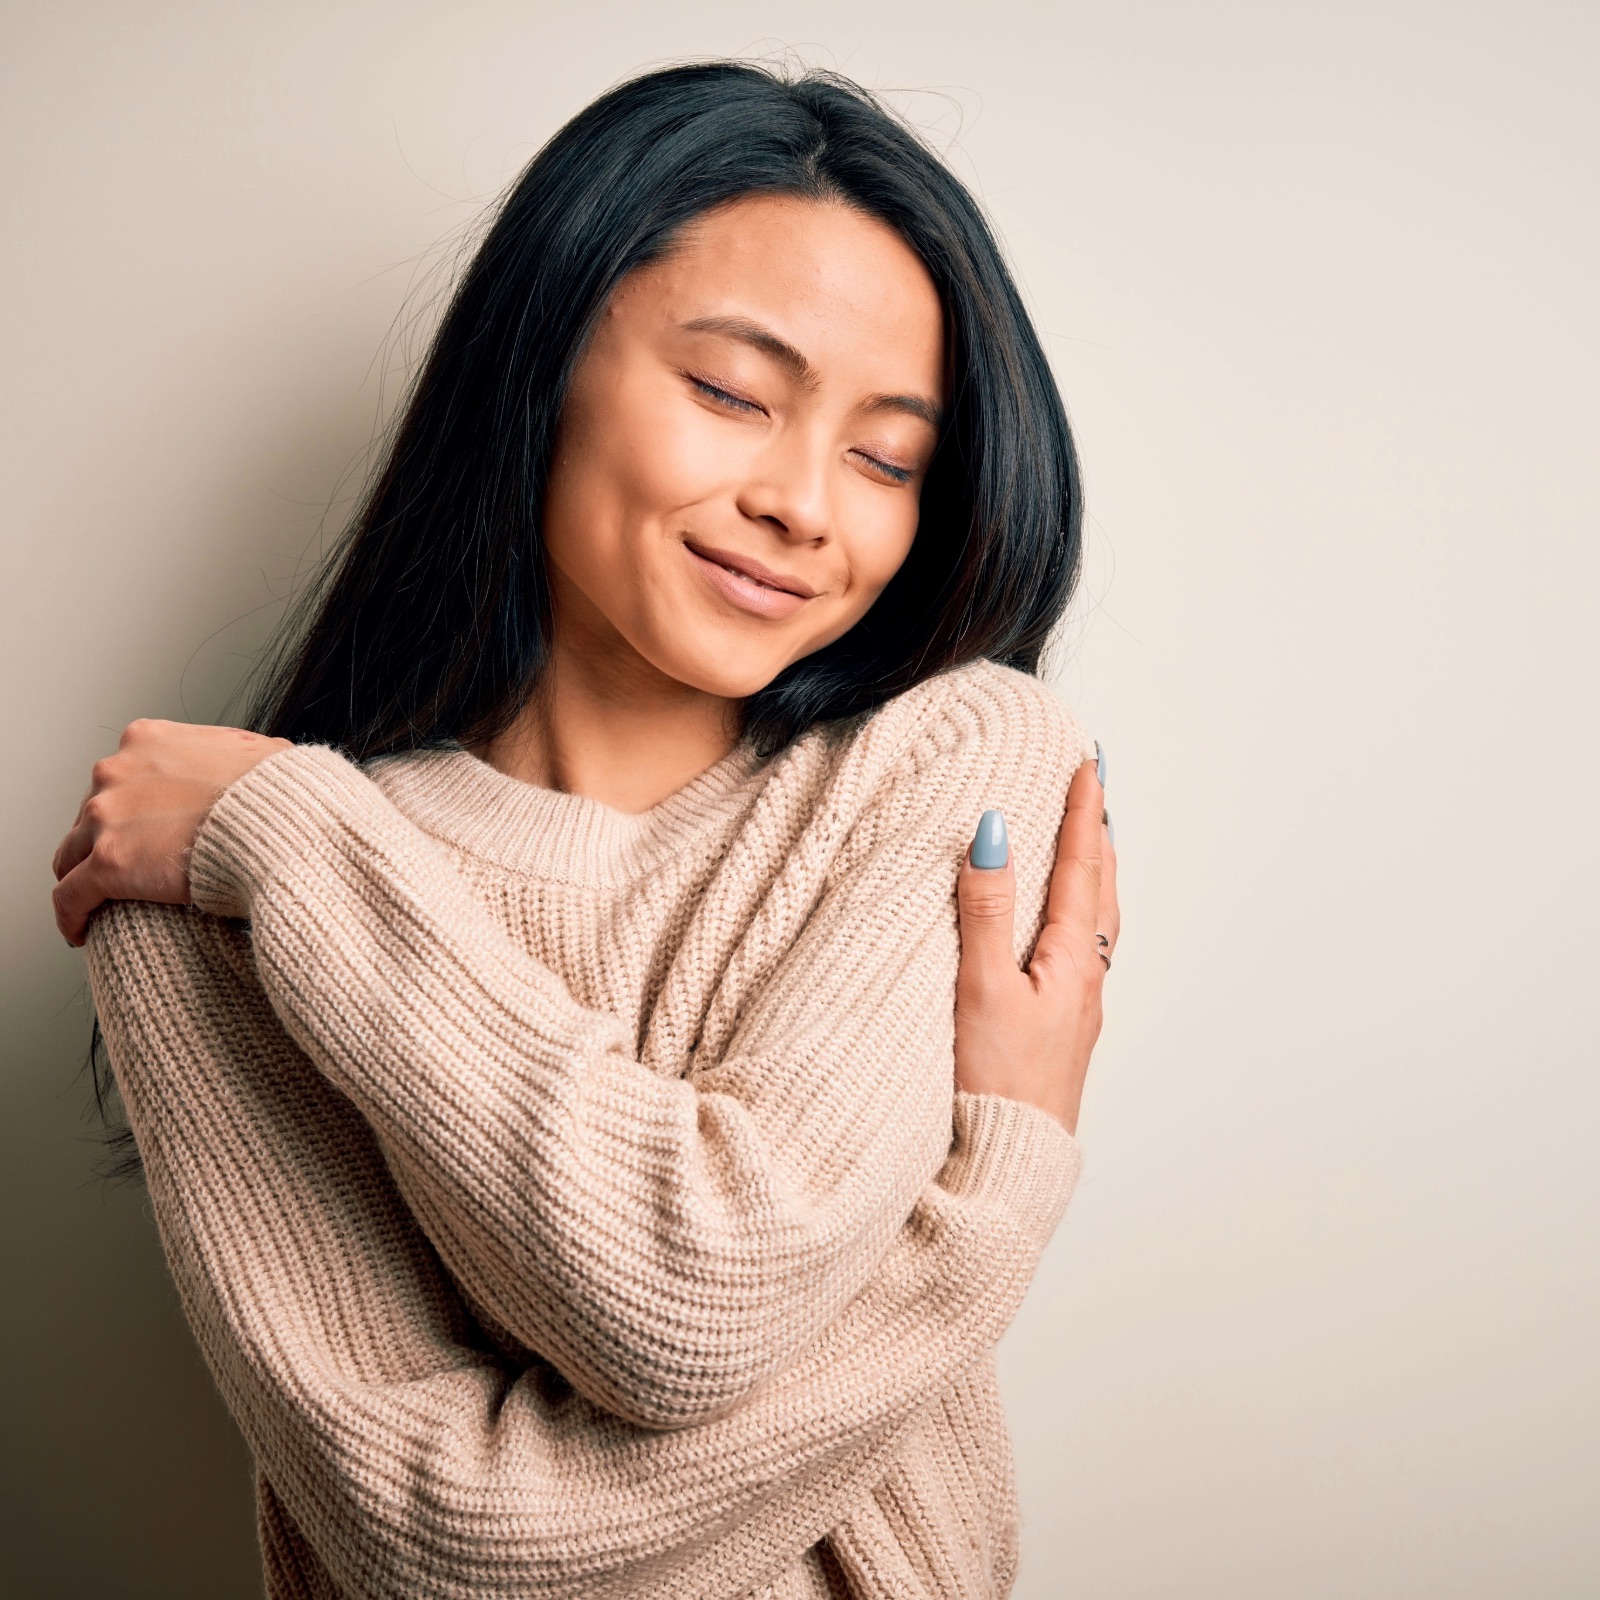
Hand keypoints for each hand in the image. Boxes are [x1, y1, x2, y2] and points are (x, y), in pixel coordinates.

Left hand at [52, 719, 290, 945]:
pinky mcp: (108, 863)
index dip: (126, 812)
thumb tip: (253, 768)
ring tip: (97, 907)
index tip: (138, 835)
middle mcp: (115, 772)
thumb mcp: (253, 753)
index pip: (118, 780)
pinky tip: (80, 933)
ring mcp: (106, 817)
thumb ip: (232, 758)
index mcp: (146, 740)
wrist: (281, 820)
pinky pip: (70, 897)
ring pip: (71, 857)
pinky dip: (71, 917)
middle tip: (125, 874)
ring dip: (82, 880)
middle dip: (103, 844)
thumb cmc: (278, 790)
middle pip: (88, 816)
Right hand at [952, 755, 1117, 1134]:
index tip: (1088, 765)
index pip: (1080, 867)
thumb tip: (995, 834)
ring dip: (1092, 874)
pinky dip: (1079, 915)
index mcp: (1072, 960)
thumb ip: (986, 910)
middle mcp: (1086, 978)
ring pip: (1096, 922)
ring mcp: (1079, 1006)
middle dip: (1097, 835)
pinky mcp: (1063, 1028)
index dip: (1083, 812)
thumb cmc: (997, 1083)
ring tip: (1087, 845)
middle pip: (1100, 889)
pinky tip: (1062, 929)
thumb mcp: (982, 988)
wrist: (1012, 1161)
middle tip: (1095, 790)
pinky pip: (1083, 950)